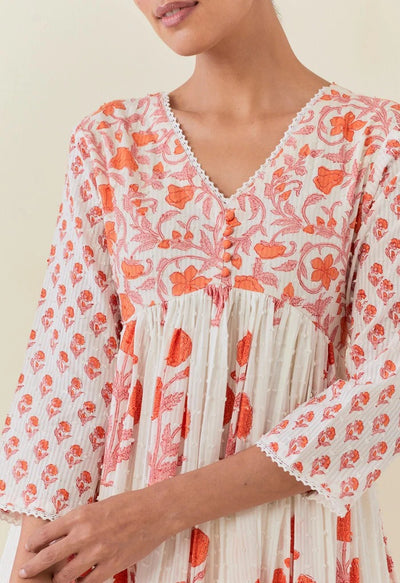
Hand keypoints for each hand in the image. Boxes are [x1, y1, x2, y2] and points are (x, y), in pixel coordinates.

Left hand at [18, 485, 175, 582]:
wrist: (155, 511)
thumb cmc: (129, 504)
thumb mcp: (99, 505)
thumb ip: (81, 520)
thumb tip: (65, 533)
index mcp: (81, 515)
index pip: (48, 532)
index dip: (35, 543)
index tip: (30, 548)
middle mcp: (85, 534)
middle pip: (50, 556)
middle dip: (34, 565)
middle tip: (26, 570)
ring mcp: (97, 552)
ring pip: (66, 575)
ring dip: (58, 579)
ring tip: (56, 579)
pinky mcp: (111, 566)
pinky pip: (88, 582)